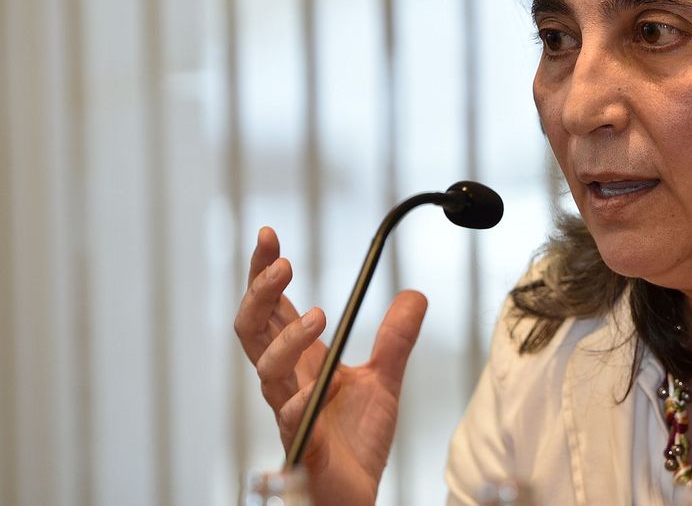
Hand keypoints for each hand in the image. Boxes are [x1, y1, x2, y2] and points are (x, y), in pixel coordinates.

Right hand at [235, 227, 426, 505]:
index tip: (269, 234)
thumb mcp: (385, 379)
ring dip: (286, 339)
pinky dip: (298, 405)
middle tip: (285, 264)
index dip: (263, 272)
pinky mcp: (303, 448)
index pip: (271, 308)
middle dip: (260, 292)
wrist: (356, 495)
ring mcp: (289, 414)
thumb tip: (415, 293)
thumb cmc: (357, 441)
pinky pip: (290, 423)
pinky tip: (311, 392)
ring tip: (320, 315)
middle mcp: (286, 383)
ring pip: (265, 371)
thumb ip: (395, 339)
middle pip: (252, 329)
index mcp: (300, 362)